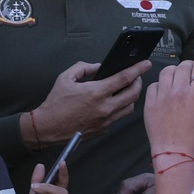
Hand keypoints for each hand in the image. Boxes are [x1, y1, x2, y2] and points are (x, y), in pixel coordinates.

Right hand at [31, 59, 148, 143]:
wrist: (48, 127)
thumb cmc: (55, 103)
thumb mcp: (64, 78)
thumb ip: (82, 68)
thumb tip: (97, 67)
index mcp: (96, 92)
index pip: (125, 78)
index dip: (138, 69)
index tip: (146, 64)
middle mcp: (105, 107)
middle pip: (134, 93)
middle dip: (139, 83)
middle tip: (137, 77)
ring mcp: (106, 120)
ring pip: (130, 107)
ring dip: (132, 97)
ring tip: (127, 90)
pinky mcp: (104, 129)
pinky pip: (118, 117)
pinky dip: (120, 108)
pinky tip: (113, 103)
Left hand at [143, 59, 193, 162]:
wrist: (175, 154)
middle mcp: (179, 90)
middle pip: (183, 66)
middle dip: (190, 67)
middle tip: (192, 73)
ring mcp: (162, 95)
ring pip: (166, 71)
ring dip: (174, 72)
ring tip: (178, 78)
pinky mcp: (149, 103)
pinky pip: (153, 85)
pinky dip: (160, 84)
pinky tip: (164, 91)